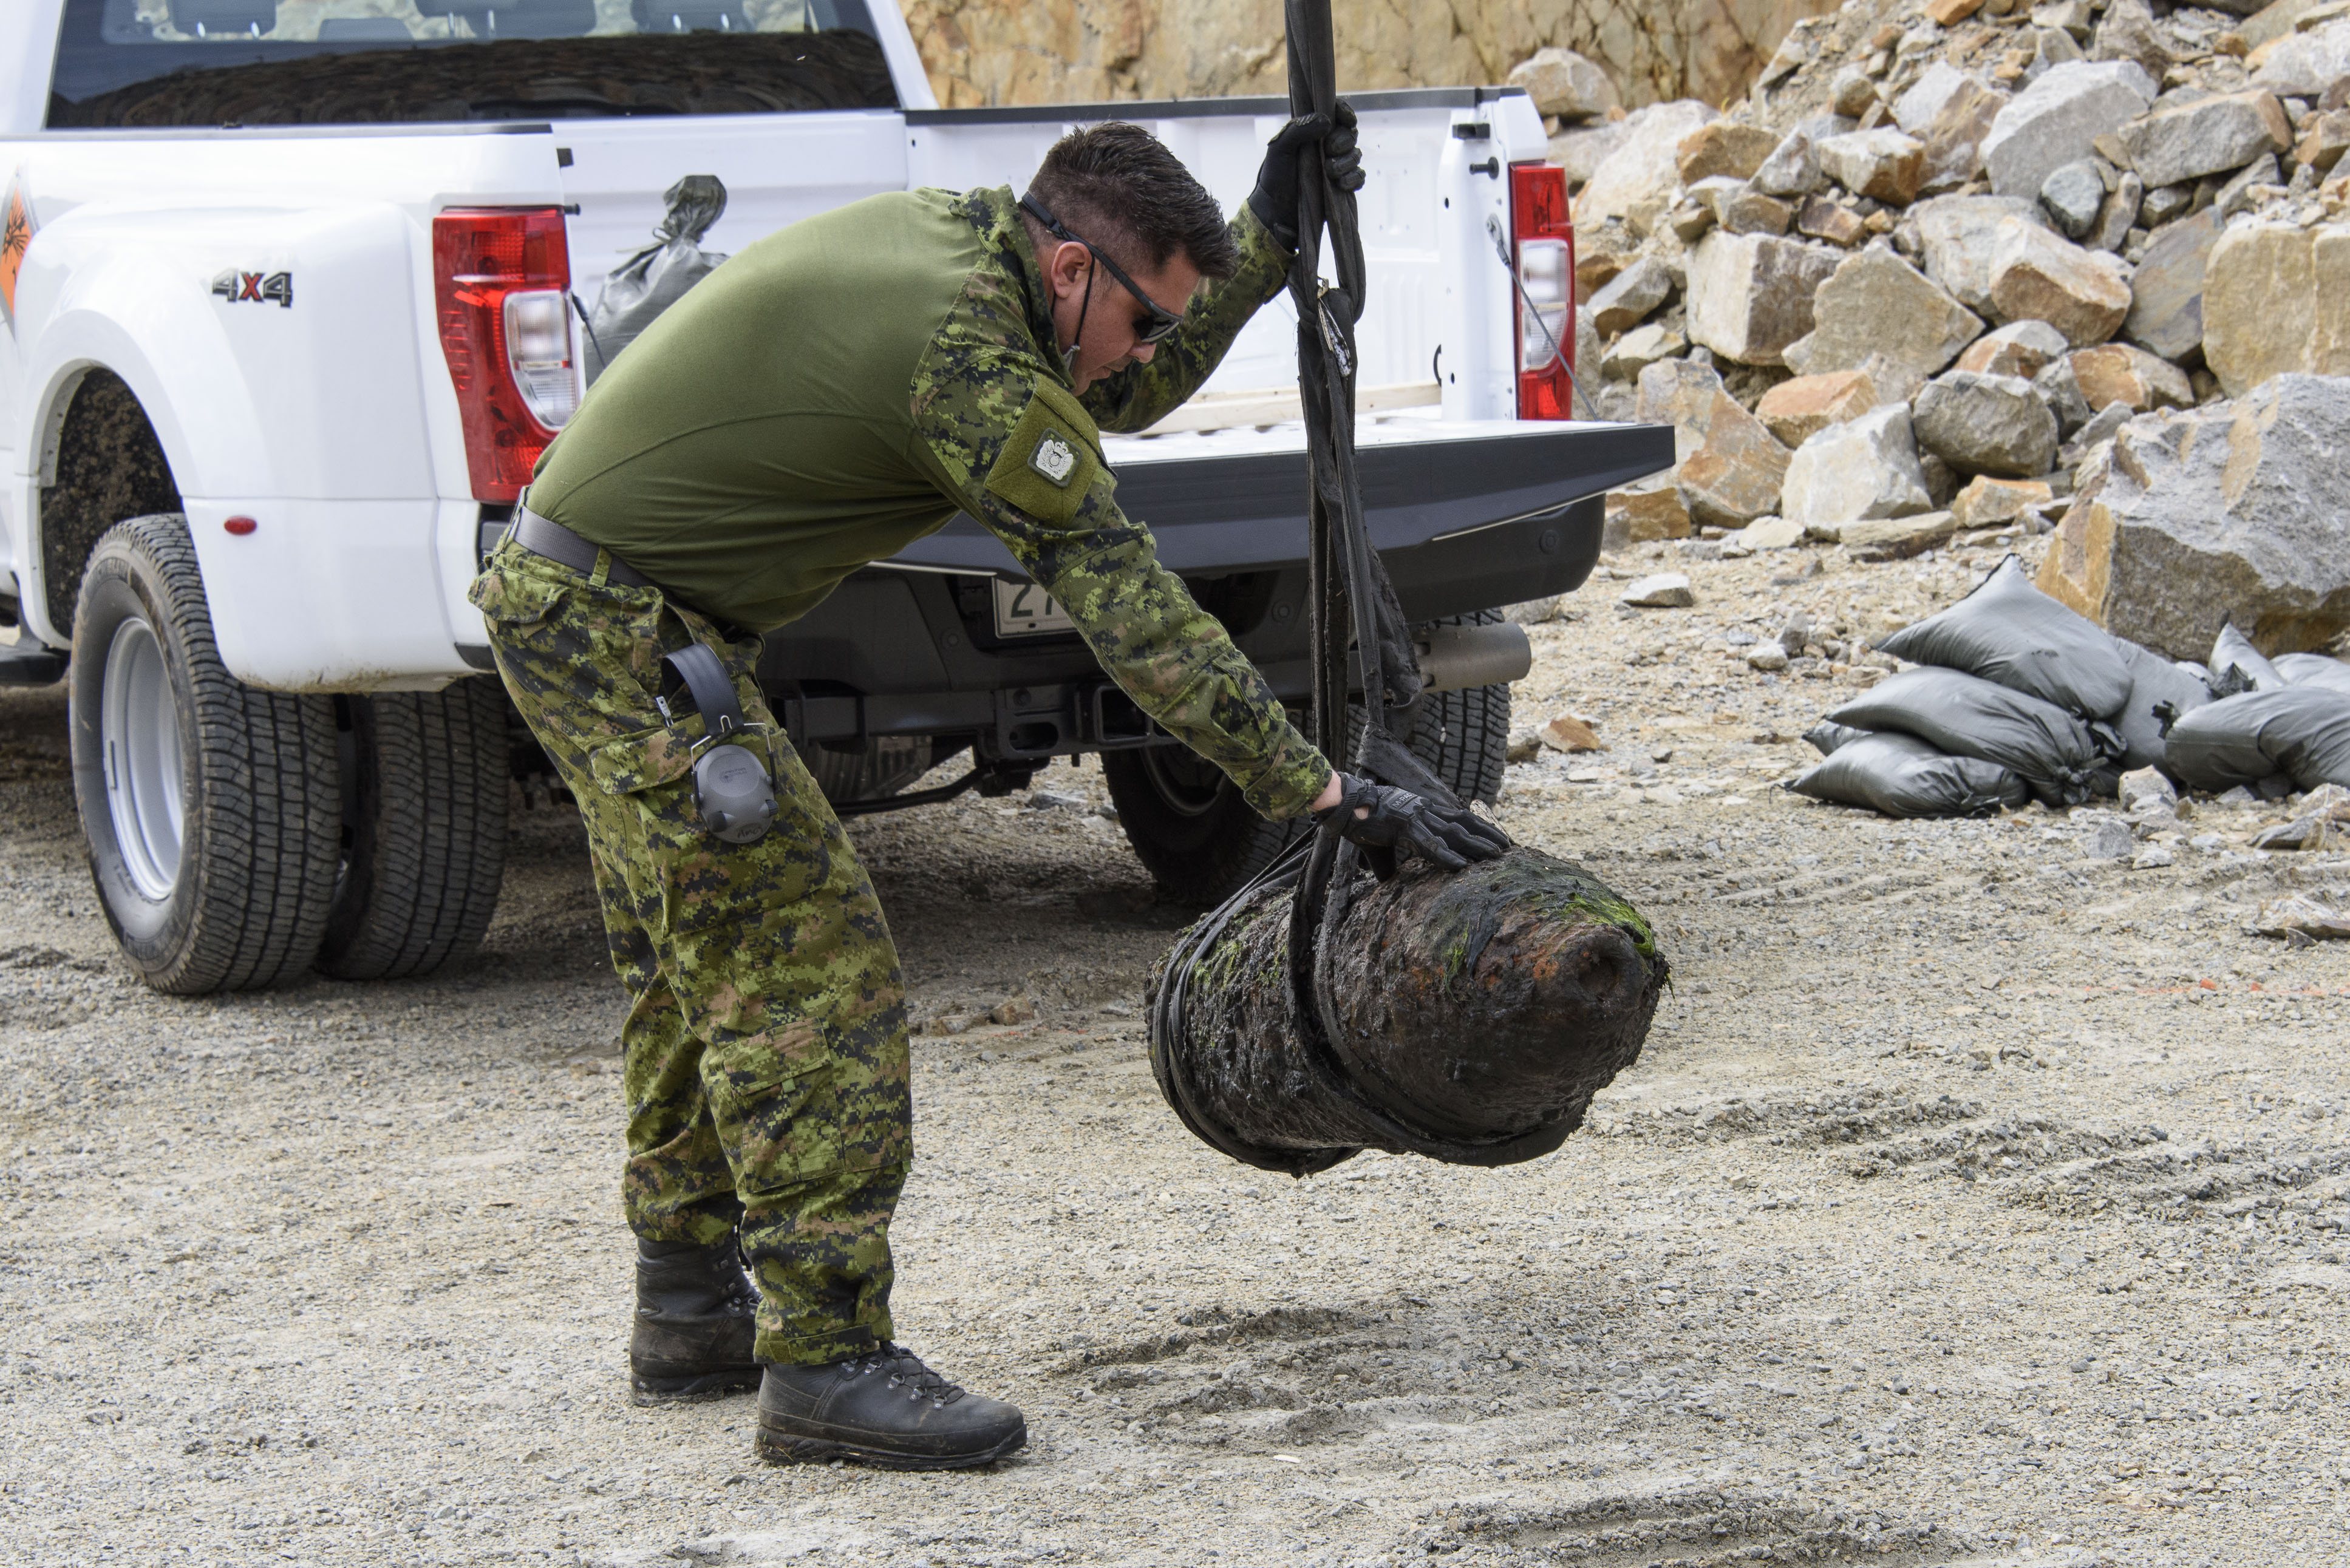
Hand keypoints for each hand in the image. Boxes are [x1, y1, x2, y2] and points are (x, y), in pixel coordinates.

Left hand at [1247, 102, 1364, 249]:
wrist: (1276, 211)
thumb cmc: (1274, 177)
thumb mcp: (1280, 148)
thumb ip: (1299, 129)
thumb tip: (1326, 121)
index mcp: (1313, 132)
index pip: (1336, 113)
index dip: (1345, 112)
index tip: (1346, 118)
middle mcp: (1327, 146)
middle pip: (1350, 133)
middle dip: (1343, 140)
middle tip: (1328, 150)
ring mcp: (1336, 166)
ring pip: (1356, 155)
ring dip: (1347, 161)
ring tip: (1329, 171)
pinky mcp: (1342, 186)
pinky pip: (1358, 177)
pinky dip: (1353, 179)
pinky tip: (1340, 185)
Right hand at [1315, 774, 1508, 873]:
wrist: (1343, 804)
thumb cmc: (1360, 822)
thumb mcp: (1380, 845)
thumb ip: (1387, 865)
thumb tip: (1386, 883)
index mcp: (1423, 811)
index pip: (1459, 818)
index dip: (1480, 827)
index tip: (1499, 839)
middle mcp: (1425, 811)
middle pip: (1465, 823)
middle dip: (1488, 836)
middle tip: (1511, 849)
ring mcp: (1417, 817)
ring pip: (1455, 832)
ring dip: (1477, 845)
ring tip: (1498, 856)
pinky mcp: (1404, 827)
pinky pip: (1431, 845)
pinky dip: (1448, 856)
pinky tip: (1463, 866)